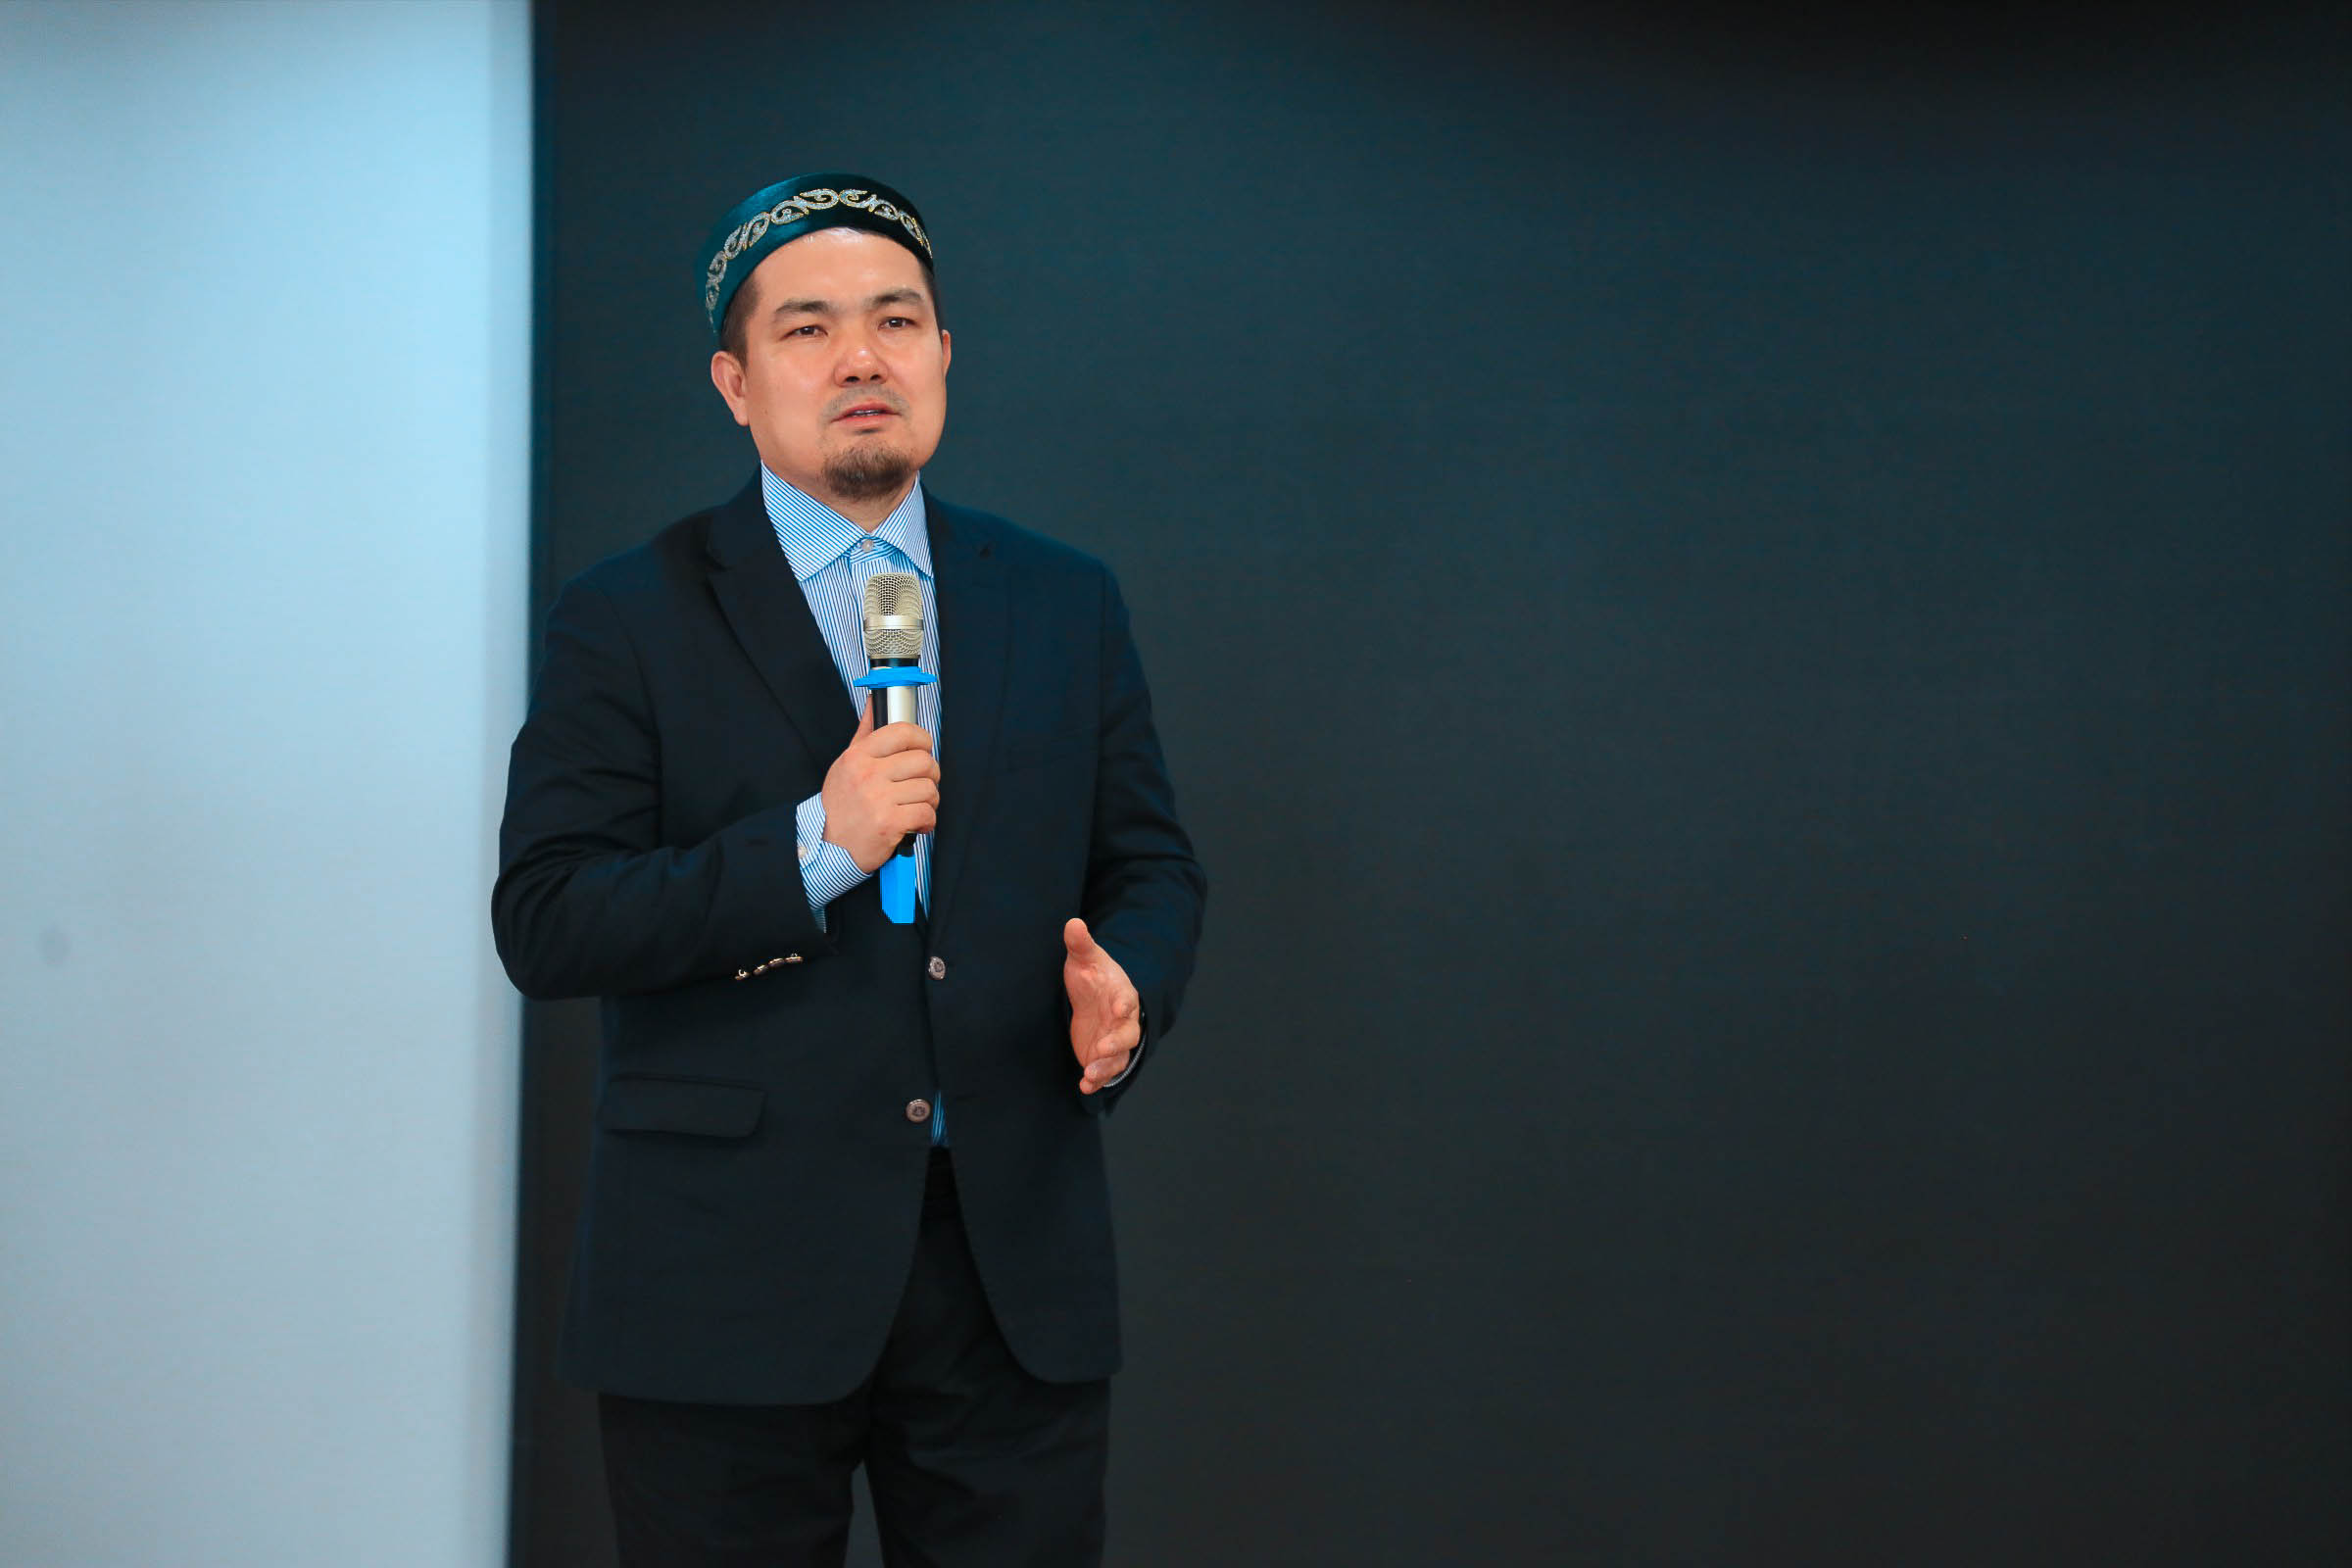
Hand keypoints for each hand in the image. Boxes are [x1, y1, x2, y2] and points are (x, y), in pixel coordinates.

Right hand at [822, 703, 938, 872]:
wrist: (828, 846)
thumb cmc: (841, 805)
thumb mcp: (846, 764)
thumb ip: (865, 733)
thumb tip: (876, 701)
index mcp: (859, 756)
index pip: (903, 732)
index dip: (922, 739)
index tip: (923, 749)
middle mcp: (868, 774)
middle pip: (924, 761)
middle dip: (930, 775)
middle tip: (921, 785)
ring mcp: (878, 799)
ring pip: (929, 789)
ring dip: (930, 801)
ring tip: (916, 807)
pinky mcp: (889, 824)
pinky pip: (926, 813)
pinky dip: (928, 821)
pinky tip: (917, 824)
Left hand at [1064, 917, 1139, 1093]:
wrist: (1093, 998)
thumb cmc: (1092, 976)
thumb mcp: (1084, 959)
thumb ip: (1080, 944)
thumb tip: (1073, 923)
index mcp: (1121, 994)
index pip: (1128, 999)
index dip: (1126, 1004)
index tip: (1122, 1008)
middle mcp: (1122, 1021)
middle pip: (1128, 1035)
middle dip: (1117, 1043)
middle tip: (1103, 1048)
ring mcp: (1113, 1040)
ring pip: (1117, 1059)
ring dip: (1105, 1067)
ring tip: (1089, 1075)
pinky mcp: (1101, 1056)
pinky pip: (1104, 1071)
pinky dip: (1096, 1081)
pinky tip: (1084, 1087)